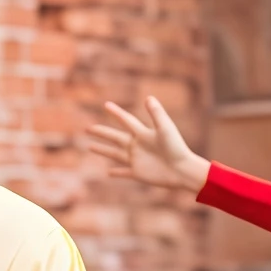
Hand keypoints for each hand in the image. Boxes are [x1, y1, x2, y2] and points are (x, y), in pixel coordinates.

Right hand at [85, 97, 210, 192]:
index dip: (116, 113)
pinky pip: (124, 172)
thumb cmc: (176, 147)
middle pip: (115, 137)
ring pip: (114, 154)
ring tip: (90, 146)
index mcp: (143, 134)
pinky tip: (108, 173)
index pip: (126, 120)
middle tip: (88, 128)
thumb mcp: (165, 128)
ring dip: (102, 150)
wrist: (183, 169)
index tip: (106, 105)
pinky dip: (116, 172)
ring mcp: (136, 159)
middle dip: (102, 132)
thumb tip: (148, 97)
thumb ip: (156, 113)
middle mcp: (137, 145)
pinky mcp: (138, 173)